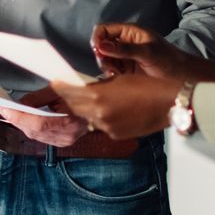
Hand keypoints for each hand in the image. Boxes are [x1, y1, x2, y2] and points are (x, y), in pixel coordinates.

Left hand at [0, 85, 89, 147]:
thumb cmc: (85, 93)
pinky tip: (24, 121)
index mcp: (70, 119)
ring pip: (36, 135)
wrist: (104, 106)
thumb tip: (20, 103)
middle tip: (2, 108)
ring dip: (21, 124)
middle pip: (33, 131)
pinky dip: (31, 128)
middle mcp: (68, 134)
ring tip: (9, 113)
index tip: (1, 107)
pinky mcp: (65, 142)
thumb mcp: (61, 89)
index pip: (37, 123)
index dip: (17, 116)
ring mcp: (66, 140)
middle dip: (15, 119)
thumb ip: (39, 98)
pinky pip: (42, 138)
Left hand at [51, 75, 182, 139]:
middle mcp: (99, 113)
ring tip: (92, 104)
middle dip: (64, 103)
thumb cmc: (148, 85)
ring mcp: (107, 127)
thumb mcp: (118, 79)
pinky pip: (101, 126)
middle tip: (53, 100)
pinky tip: (112, 112)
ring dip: (84, 111)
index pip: (67, 92)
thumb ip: (97, 86)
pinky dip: (101, 119)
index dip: (53, 91)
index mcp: (98, 95)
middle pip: (72, 107)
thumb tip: (82, 89)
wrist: (170, 103)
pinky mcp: (116, 135)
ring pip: (86, 118)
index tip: (44, 90)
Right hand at [90, 23, 211, 79]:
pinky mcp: (125, 71)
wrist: (182, 77)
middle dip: (102, 56)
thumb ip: (124, 49)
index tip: (98, 50)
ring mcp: (124, 57)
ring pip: (104, 60)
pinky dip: (110, 75)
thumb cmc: (169, 60)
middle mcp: (124, 43)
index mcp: (129, 32)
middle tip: (110, 66)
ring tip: (117, 74)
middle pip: (101, 46)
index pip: (104, 29)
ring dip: (106, 67)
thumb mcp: (147, 52)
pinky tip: (119, 79)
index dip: (98, 38)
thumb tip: (101, 46)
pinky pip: (110, 71)